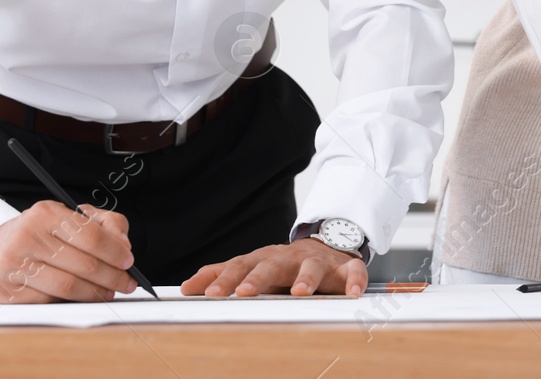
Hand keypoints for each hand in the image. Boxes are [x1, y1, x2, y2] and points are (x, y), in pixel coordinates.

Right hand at [0, 199, 138, 303]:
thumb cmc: (40, 235)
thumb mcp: (69, 217)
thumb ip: (104, 224)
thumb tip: (124, 246)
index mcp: (45, 213)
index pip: (90, 235)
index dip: (115, 251)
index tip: (129, 262)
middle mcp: (26, 236)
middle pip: (83, 265)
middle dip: (112, 277)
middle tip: (126, 284)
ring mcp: (12, 265)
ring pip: (68, 287)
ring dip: (95, 294)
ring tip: (108, 293)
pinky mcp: (3, 291)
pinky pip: (48, 302)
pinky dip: (69, 303)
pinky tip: (79, 299)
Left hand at [181, 239, 368, 297]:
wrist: (325, 245)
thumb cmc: (283, 263)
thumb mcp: (251, 265)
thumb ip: (221, 275)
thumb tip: (185, 288)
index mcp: (264, 259)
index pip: (240, 267)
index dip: (226, 280)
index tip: (211, 294)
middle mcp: (288, 258)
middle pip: (271, 265)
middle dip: (258, 278)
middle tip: (245, 292)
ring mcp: (317, 261)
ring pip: (312, 267)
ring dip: (306, 279)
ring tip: (300, 292)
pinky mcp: (344, 267)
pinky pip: (352, 272)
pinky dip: (354, 281)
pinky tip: (354, 294)